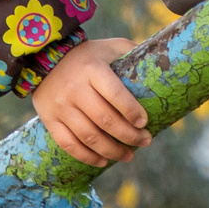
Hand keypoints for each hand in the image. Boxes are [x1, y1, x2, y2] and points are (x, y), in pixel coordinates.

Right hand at [30, 36, 149, 166]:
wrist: (44, 58)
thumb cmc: (87, 55)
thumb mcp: (110, 47)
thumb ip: (131, 53)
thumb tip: (164, 62)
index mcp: (93, 69)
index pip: (115, 94)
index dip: (132, 111)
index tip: (145, 123)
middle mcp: (75, 88)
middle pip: (105, 120)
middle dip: (129, 136)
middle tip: (145, 141)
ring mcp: (61, 106)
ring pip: (88, 136)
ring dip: (112, 150)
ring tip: (128, 156)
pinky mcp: (50, 120)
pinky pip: (68, 144)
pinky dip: (87, 156)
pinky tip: (103, 161)